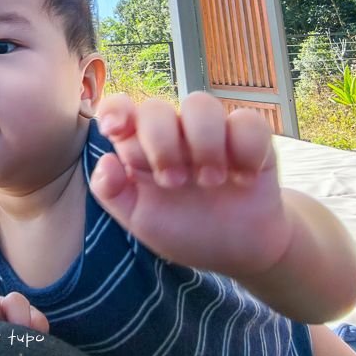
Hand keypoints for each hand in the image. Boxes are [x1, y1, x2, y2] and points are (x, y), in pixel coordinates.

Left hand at [89, 92, 292, 279]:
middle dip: (161, 144)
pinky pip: (249, 121)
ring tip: (212, 181)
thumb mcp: (140, 220)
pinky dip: (247, 149)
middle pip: (157, 108)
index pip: (120, 110)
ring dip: (204, 142)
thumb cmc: (184, 229)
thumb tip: (105, 161)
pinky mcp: (250, 138)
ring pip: (201, 104)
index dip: (115, 110)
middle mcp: (173, 133)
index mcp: (140, 147)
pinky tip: (244, 178)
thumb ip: (113, 193)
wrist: (237, 251)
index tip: (114, 130)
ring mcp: (211, 132)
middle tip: (173, 182)